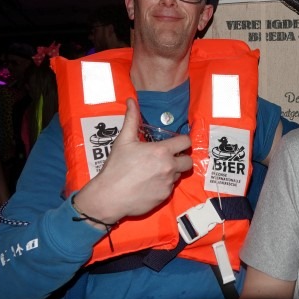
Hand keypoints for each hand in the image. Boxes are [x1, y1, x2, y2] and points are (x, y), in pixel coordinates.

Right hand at [74, 98, 192, 223]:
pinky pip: (169, 188)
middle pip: (189, 161)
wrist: (109, 196)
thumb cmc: (116, 167)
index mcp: (162, 151)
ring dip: (172, 172)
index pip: (186, 142)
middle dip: (182, 158)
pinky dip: (163, 185)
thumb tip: (131, 101)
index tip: (176, 142)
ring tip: (155, 171)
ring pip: (179, 175)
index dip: (183, 141)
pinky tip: (149, 184)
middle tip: (169, 157)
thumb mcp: (123, 141)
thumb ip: (132, 120)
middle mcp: (169, 167)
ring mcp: (168, 184)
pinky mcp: (164, 197)